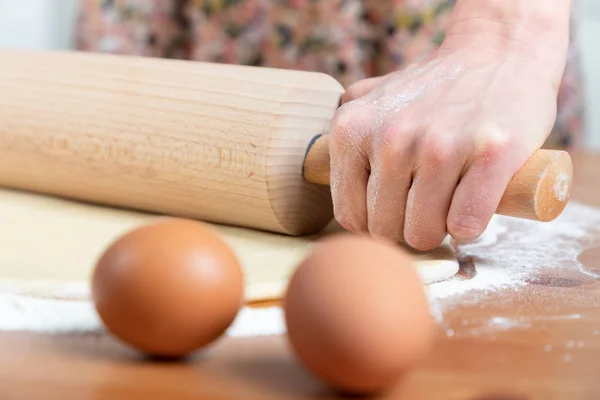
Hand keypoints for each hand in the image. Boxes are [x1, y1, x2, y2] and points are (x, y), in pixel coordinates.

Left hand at [328, 33, 565, 250]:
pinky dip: (471, 224)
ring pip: (424, 235)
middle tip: (428, 195)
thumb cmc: (435, 89)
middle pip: (385, 231)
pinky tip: (474, 196)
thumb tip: (318, 168)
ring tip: (450, 192)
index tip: (397, 203)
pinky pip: (465, 226)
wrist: (500, 51)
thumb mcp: (375, 98)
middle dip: (408, 224)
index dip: (376, 220)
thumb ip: (348, 131)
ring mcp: (439, 145)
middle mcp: (390, 138)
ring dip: (440, 225)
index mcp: (351, 129)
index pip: (350, 217)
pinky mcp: (489, 154)